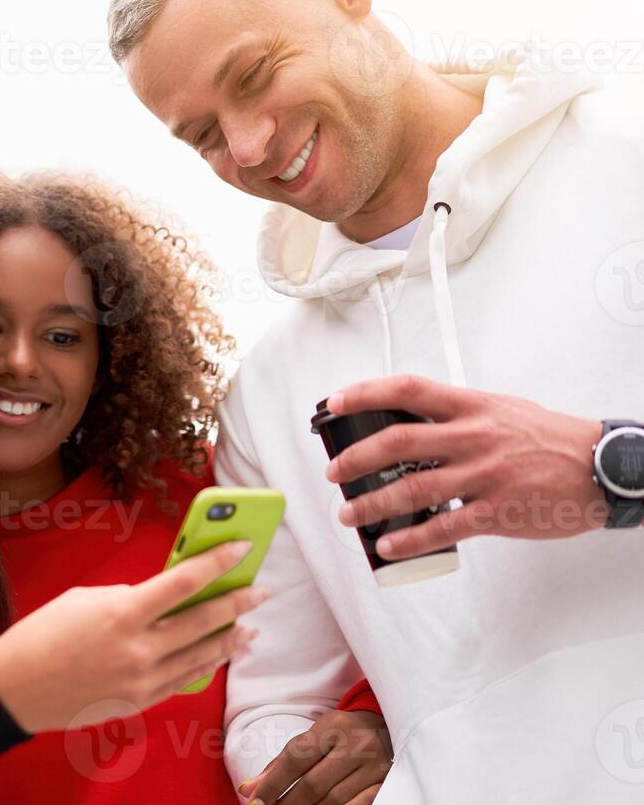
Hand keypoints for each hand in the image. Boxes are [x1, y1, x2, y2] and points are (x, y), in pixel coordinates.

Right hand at [0, 541, 267, 732]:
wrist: (16, 688)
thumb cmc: (43, 635)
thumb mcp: (84, 599)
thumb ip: (128, 597)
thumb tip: (162, 599)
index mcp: (122, 612)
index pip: (184, 582)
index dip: (218, 561)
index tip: (242, 547)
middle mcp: (139, 648)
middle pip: (203, 620)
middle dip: (237, 602)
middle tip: (259, 590)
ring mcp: (142, 679)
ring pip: (202, 655)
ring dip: (229, 638)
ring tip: (249, 626)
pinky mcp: (138, 701)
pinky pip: (183, 679)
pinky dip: (204, 664)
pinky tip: (216, 655)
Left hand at [237, 709, 391, 804]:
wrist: (386, 726)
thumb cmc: (341, 733)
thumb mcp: (313, 736)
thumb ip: (283, 761)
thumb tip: (250, 788)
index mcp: (333, 727)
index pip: (295, 758)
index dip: (272, 782)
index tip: (254, 799)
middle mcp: (356, 745)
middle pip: (313, 783)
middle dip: (287, 802)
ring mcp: (376, 767)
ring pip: (334, 800)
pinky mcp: (387, 783)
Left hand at [324, 375, 608, 559]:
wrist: (600, 468)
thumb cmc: (547, 438)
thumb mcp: (500, 409)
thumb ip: (456, 414)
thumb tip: (407, 419)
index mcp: (471, 407)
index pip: (407, 389)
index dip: (366, 393)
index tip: (335, 402)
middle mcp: (473, 437)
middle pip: (398, 441)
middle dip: (357, 458)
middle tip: (335, 472)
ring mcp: (484, 475)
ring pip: (413, 488)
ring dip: (373, 504)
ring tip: (350, 513)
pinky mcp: (496, 511)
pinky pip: (444, 527)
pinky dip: (410, 538)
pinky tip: (389, 545)